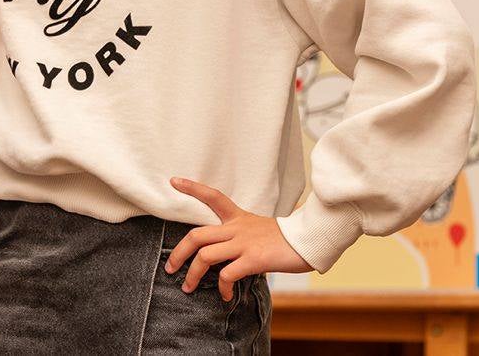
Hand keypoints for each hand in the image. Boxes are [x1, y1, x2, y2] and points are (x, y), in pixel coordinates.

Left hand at [163, 177, 310, 299]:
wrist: (309, 241)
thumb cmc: (285, 239)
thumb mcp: (258, 229)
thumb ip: (240, 237)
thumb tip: (224, 255)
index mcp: (238, 217)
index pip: (212, 196)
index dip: (192, 188)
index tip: (174, 181)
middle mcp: (237, 228)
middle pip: (197, 235)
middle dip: (178, 253)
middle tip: (169, 268)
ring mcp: (244, 243)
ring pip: (205, 256)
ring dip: (192, 274)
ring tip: (188, 287)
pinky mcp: (253, 259)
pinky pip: (227, 274)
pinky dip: (222, 288)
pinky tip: (225, 296)